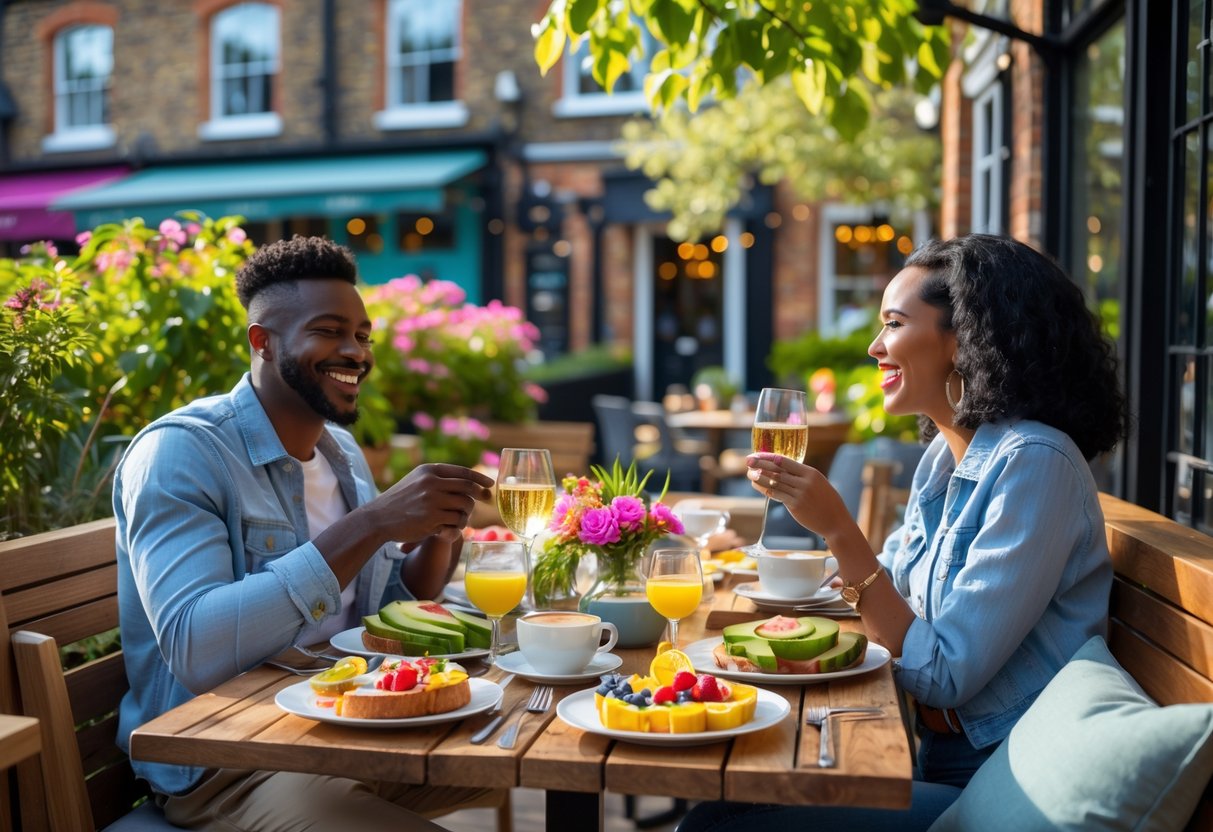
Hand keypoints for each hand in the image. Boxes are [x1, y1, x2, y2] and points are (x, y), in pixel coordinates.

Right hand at [370, 463, 493, 543]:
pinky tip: (447, 528)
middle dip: (479, 495)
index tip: (490, 485)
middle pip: (468, 488)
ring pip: (465, 506)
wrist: (378, 518)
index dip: (480, 478)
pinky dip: (456, 526)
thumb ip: (439, 480)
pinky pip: (456, 522)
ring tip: (458, 519)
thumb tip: (470, 483)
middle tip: (484, 500)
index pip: (463, 472)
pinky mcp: (432, 518)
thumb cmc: (401, 501)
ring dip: (466, 515)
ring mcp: (432, 500)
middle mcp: (432, 482)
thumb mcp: (417, 481)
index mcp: (429, 471)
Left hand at [746, 452, 852, 541]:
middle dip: (760, 464)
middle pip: (778, 469)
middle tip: (748, 460)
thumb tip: (782, 471)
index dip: (769, 457)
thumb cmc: (827, 503)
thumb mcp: (818, 484)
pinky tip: (757, 486)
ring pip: (775, 482)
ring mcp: (800, 493)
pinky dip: (765, 490)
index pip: (785, 460)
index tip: (758, 454)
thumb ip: (802, 477)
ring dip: (760, 477)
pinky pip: (777, 495)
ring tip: (749, 473)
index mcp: (811, 473)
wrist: (836, 522)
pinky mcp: (796, 505)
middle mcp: (805, 481)